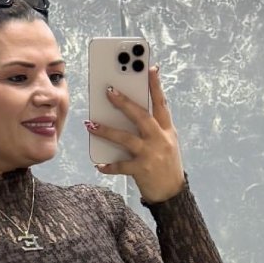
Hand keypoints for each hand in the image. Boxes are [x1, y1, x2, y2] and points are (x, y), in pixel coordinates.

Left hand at [85, 64, 185, 202]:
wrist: (172, 194)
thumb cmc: (165, 164)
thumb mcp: (166, 142)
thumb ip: (152, 127)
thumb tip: (128, 112)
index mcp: (167, 130)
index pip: (161, 103)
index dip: (156, 85)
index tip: (150, 68)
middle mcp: (161, 139)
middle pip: (141, 116)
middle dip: (124, 103)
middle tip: (109, 91)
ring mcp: (152, 154)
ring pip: (126, 138)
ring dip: (107, 130)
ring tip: (91, 124)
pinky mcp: (142, 170)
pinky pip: (121, 166)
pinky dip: (109, 166)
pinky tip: (99, 164)